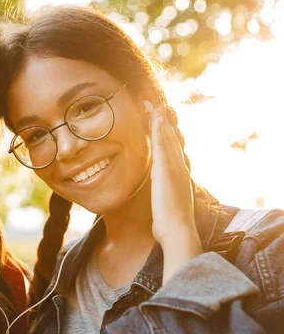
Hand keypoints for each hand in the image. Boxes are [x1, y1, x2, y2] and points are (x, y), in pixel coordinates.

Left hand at [148, 104, 202, 281]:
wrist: (178, 231)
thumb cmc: (169, 223)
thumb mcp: (165, 205)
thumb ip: (163, 197)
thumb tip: (160, 199)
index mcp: (177, 174)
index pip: (171, 148)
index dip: (165, 132)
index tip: (158, 118)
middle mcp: (179, 167)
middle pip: (172, 137)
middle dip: (164, 119)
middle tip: (155, 102)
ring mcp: (174, 167)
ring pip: (168, 137)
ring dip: (161, 118)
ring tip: (153, 101)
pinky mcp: (167, 170)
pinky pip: (163, 145)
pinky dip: (161, 130)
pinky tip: (156, 117)